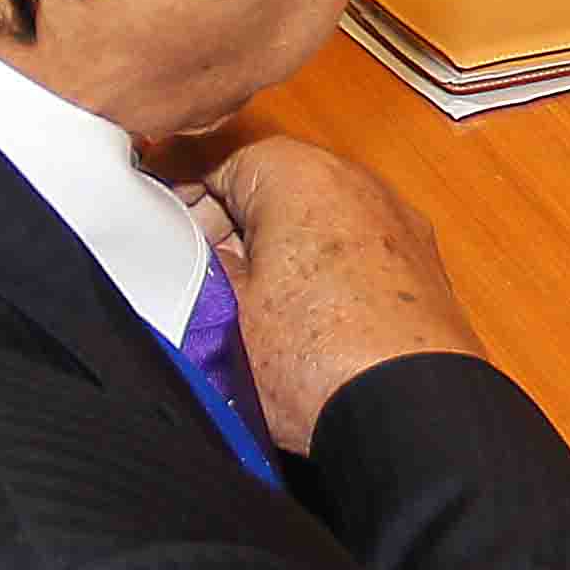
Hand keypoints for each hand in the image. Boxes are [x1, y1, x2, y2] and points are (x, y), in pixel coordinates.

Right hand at [205, 137, 485, 454]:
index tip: (150, 212)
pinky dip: (319, 269)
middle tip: (188, 267)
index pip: (219, 156)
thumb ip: (199, 261)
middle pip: (272, 184)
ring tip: (239, 304)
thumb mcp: (225, 309)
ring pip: (315, 219)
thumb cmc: (317, 359)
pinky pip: (352, 249)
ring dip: (275, 248)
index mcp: (301, 174)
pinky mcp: (420, 267)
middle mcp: (357, 183)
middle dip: (227, 221)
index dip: (177, 185)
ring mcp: (396, 223)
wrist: (410, 413)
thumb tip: (189, 246)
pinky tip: (297, 320)